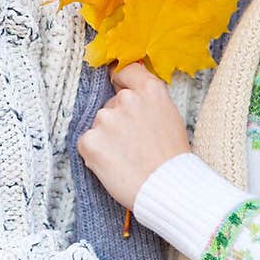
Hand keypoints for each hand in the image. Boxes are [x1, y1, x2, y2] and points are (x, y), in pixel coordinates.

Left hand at [77, 61, 190, 209]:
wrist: (168, 189)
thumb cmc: (173, 159)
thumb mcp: (171, 117)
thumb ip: (150, 101)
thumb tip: (132, 94)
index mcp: (150, 90)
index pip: (125, 70)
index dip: (120, 81)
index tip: (119, 89)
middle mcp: (126, 99)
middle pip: (112, 103)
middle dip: (118, 121)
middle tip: (134, 144)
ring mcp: (106, 119)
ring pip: (99, 124)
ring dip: (106, 138)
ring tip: (126, 158)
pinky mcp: (90, 141)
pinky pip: (87, 143)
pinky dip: (96, 154)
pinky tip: (114, 165)